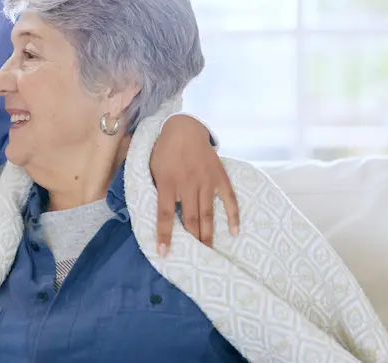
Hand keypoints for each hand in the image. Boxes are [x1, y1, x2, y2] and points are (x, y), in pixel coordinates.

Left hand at [150, 114, 238, 255]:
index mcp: (168, 182)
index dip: (164, 235)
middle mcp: (188, 183)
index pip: (164, 214)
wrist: (184, 129)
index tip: (164, 253)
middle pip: (190, 218)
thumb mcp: (153, 169)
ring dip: (208, 234)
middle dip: (191, 239)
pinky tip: (234, 232)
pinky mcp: (219, 177)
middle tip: (194, 258)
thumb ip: (158, 190)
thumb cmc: (164, 152)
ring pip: (207, 213)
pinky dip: (233, 216)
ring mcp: (205, 181)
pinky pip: (229, 199)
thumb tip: (160, 216)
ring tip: (208, 251)